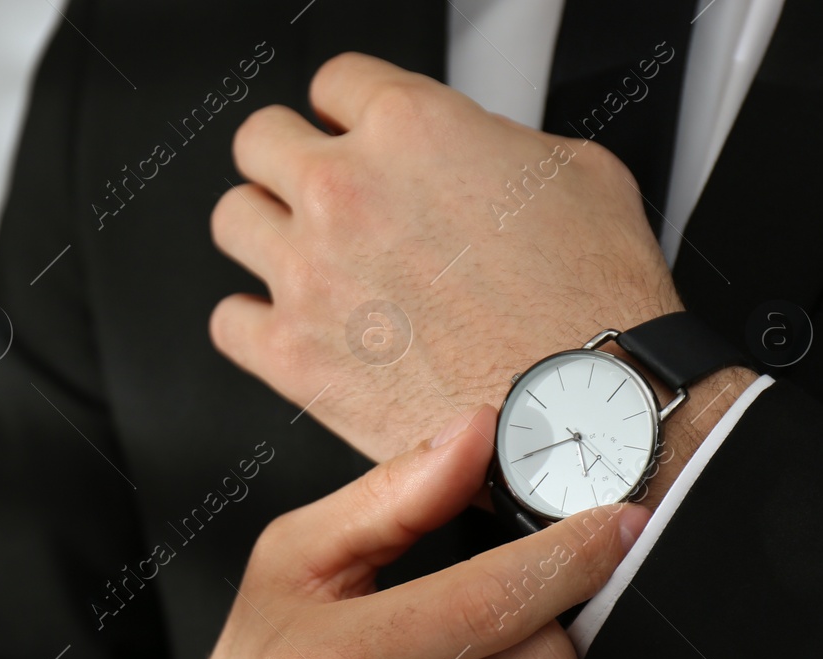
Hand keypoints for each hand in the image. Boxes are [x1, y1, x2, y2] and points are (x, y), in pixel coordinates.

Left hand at [209, 52, 687, 462]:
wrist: (584, 412)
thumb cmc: (595, 305)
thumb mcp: (577, 173)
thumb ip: (496, 144)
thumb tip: (475, 153)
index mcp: (410, 128)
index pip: (336, 81)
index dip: (349, 109)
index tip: (353, 132)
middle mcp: (345, 193)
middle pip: (260, 140)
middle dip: (289, 158)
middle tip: (317, 187)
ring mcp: (309, 274)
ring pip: (232, 219)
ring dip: (264, 232)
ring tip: (300, 254)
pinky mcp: (293, 356)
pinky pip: (228, 321)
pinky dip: (253, 324)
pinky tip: (291, 326)